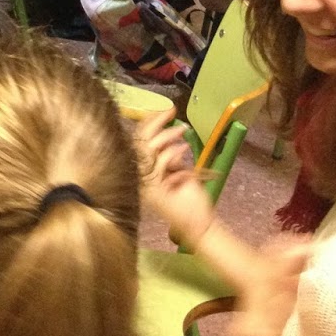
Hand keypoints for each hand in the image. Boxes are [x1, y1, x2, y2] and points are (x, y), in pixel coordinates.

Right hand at [136, 108, 214, 248]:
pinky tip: (184, 148)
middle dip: (155, 122)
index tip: (163, 111)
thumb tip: (171, 138)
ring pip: (148, 148)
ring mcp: (144, 184)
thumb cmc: (189, 200)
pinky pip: (160, 163)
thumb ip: (170, 157)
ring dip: (168, 135)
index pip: (138, 140)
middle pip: (140, 140)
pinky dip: (173, 153)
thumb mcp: (178, 171)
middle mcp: (139, 176)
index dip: (149, 123)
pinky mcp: (153, 189)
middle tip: (171, 111)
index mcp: (142, 171)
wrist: (197, 225)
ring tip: (183, 131)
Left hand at [231, 241, 321, 335]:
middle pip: (258, 281)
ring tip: (304, 255)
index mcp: (252, 327)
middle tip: (305, 245)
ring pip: (262, 290)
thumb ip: (306, 311)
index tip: (302, 244)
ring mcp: (246, 330)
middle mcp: (243, 324)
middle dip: (280, 261)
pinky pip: (266, 304)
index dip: (281, 259)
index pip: (261, 280)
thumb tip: (309, 277)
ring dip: (282, 272)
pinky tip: (296, 279)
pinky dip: (280, 289)